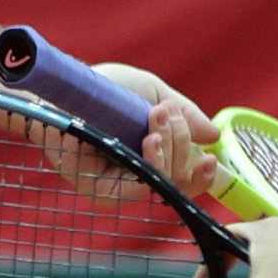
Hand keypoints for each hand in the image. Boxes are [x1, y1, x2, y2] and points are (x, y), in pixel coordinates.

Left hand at [32, 62, 220, 199]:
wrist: (63, 87)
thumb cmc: (103, 89)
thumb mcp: (152, 93)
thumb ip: (183, 114)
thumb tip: (214, 136)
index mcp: (151, 159)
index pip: (184, 180)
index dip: (202, 175)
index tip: (211, 157)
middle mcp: (135, 177)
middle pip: (180, 181)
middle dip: (182, 143)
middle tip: (165, 112)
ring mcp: (117, 187)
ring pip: (163, 184)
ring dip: (170, 148)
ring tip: (157, 116)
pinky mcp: (98, 191)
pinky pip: (138, 189)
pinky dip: (153, 164)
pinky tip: (151, 139)